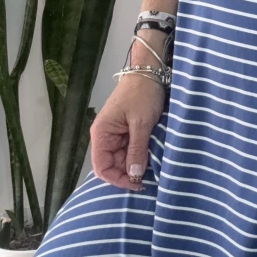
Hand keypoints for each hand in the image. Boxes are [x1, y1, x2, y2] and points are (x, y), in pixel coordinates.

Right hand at [90, 74, 165, 190]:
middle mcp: (105, 137)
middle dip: (129, 173)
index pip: (102, 168)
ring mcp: (116, 135)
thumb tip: (133, 175)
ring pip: (123, 160)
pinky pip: (131, 151)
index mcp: (101, 134)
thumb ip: (137, 150)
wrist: (149, 73)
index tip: (138, 183)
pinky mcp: (127, 133)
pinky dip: (140, 156)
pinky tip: (152, 158)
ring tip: (154, 167)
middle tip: (151, 177)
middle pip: (113, 166)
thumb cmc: (142, 94)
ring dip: (137, 165)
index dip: (118, 180)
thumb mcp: (141, 123)